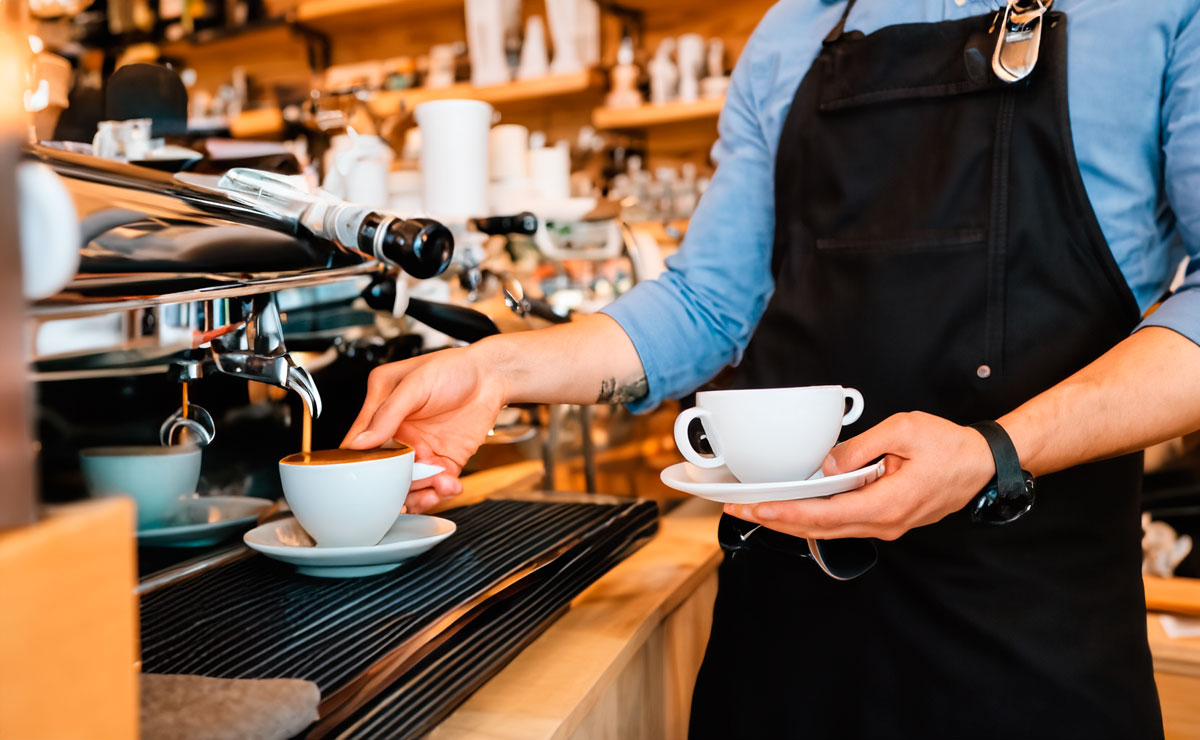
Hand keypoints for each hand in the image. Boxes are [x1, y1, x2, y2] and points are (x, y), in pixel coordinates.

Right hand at [341, 345, 507, 512]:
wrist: (493, 376)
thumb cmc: (454, 368)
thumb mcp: (415, 383)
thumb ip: (387, 413)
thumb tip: (359, 442)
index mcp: (381, 408)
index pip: (359, 444)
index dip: (361, 465)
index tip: (367, 482)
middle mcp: (399, 432)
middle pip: (384, 472)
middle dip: (394, 486)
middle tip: (408, 488)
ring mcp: (421, 449)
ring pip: (409, 484)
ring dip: (420, 493)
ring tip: (436, 486)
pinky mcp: (444, 460)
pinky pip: (436, 485)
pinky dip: (441, 492)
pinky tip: (450, 484)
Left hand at [723, 412, 996, 540]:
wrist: (983, 464)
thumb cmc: (949, 447)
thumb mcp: (903, 431)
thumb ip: (860, 448)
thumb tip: (826, 464)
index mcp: (887, 504)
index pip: (825, 516)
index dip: (787, 515)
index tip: (757, 509)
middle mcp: (884, 523)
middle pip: (819, 529)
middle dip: (776, 521)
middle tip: (739, 509)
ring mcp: (885, 525)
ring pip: (828, 530)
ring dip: (791, 521)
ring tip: (756, 509)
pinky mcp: (886, 519)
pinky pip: (842, 523)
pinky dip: (812, 518)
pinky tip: (792, 509)